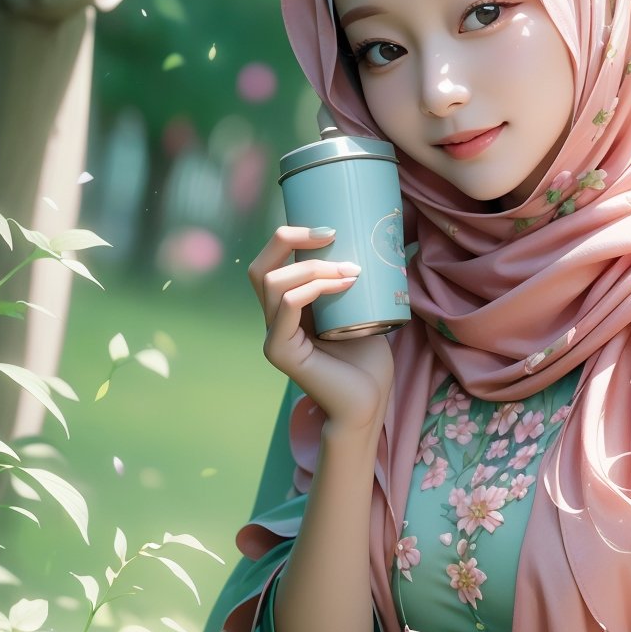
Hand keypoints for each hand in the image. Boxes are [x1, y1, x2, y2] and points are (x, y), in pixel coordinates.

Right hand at [247, 224, 393, 432]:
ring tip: (350, 270)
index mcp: (286, 309)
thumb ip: (351, 283)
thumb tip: (370, 239)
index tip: (331, 227)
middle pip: (261, 267)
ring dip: (313, 267)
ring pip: (273, 282)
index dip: (291, 238)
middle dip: (292, 240)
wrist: (368, 403)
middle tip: (332, 233)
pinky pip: (286, 306)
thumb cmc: (367, 361)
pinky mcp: (281, 352)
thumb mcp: (359, 309)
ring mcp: (274, 337)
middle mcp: (273, 321)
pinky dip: (312, 288)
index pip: (271, 263)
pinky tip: (342, 284)